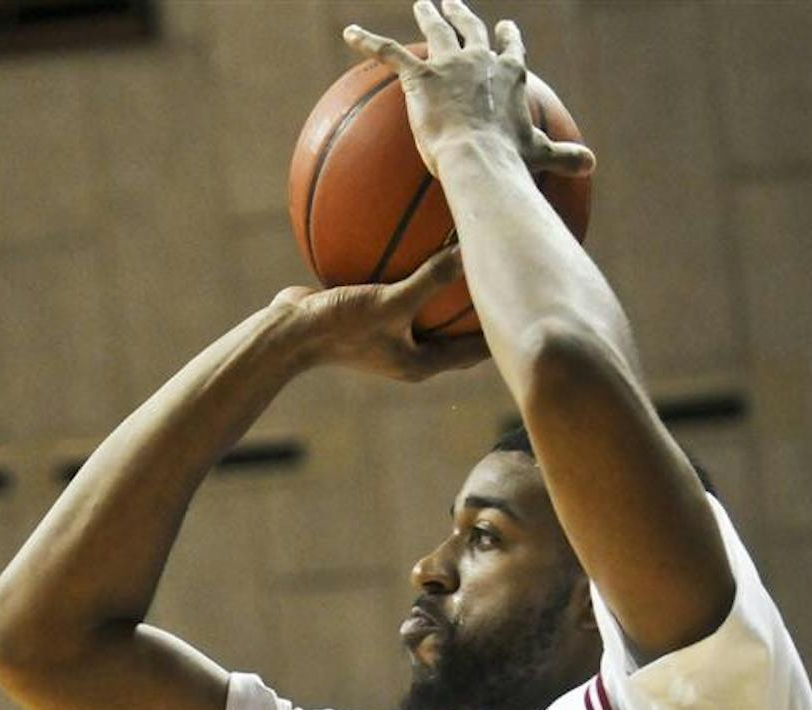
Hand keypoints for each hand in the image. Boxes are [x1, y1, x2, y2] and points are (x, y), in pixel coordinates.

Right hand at [272, 246, 487, 380]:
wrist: (285, 334)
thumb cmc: (337, 326)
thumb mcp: (388, 302)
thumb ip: (430, 280)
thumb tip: (470, 251)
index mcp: (421, 364)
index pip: (474, 352)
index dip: (502, 334)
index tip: (527, 309)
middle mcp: (409, 354)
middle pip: (457, 333)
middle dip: (480, 312)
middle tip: (508, 282)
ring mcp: (389, 337)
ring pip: (430, 313)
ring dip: (449, 293)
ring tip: (472, 260)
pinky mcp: (370, 318)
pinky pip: (403, 294)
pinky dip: (415, 274)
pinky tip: (418, 242)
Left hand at [344, 0, 594, 180]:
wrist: (480, 160)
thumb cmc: (511, 162)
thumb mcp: (540, 156)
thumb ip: (565, 157)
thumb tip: (592, 164)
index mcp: (510, 75)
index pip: (511, 50)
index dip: (508, 40)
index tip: (506, 30)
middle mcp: (481, 60)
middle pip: (472, 29)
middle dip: (462, 14)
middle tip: (453, 2)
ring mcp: (450, 64)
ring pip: (436, 30)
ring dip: (427, 15)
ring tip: (421, 4)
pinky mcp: (421, 76)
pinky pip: (388, 52)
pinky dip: (366, 42)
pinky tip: (348, 34)